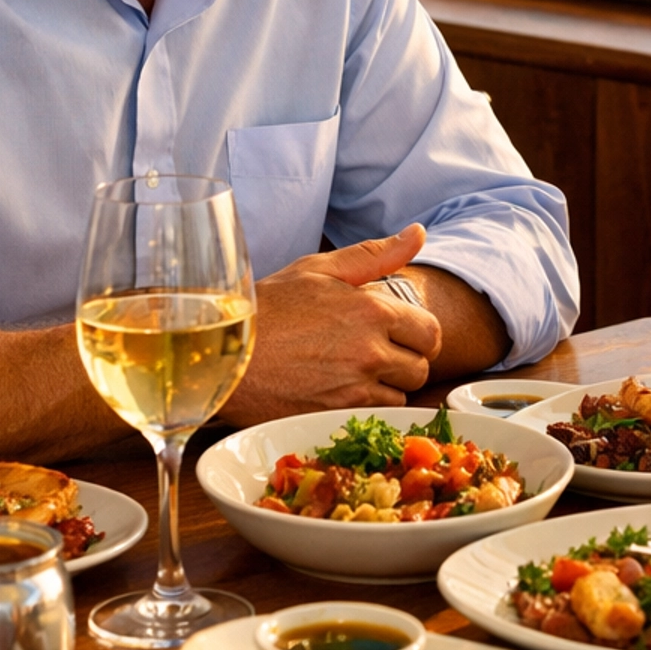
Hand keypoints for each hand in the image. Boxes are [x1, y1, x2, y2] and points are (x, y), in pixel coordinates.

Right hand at [224, 226, 442, 422]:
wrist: (220, 353)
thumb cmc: (267, 307)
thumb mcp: (319, 268)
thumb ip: (375, 254)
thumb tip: (419, 232)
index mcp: (371, 311)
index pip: (430, 331)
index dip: (419, 333)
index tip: (401, 334)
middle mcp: (369, 352)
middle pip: (421, 367)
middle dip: (406, 359)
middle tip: (377, 352)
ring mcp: (353, 389)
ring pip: (400, 395)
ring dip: (387, 385)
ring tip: (355, 371)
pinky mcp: (334, 416)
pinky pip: (374, 417)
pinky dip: (366, 406)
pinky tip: (342, 391)